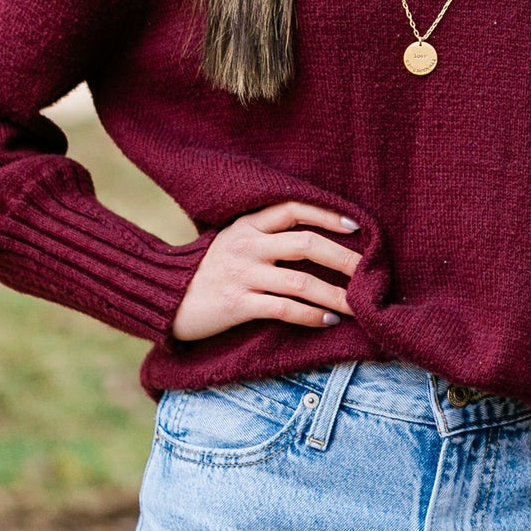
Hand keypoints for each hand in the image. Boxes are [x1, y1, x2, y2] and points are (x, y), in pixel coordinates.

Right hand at [169, 200, 362, 341]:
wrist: (162, 297)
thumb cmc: (205, 271)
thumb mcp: (232, 242)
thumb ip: (265, 237)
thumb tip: (315, 241)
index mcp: (247, 225)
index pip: (293, 208)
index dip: (327, 214)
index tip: (356, 225)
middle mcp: (247, 245)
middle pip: (305, 244)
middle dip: (343, 257)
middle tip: (369, 270)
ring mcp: (242, 275)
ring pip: (300, 281)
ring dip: (334, 294)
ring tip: (358, 305)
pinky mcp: (236, 305)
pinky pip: (282, 309)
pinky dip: (310, 316)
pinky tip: (328, 321)